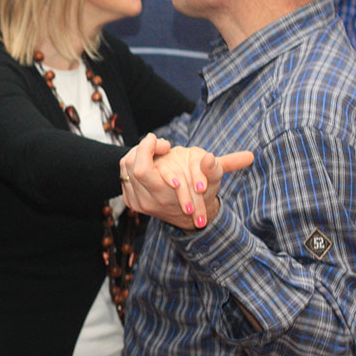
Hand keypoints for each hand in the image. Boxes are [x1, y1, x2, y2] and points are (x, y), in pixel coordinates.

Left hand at [119, 133, 252, 230]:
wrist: (189, 216)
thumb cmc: (202, 195)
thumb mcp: (212, 182)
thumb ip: (218, 169)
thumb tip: (232, 157)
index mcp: (162, 196)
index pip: (141, 169)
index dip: (147, 149)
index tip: (159, 139)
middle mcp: (145, 201)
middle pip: (130, 165)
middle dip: (142, 149)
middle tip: (157, 142)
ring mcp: (136, 202)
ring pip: (125, 167)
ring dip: (137, 154)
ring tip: (155, 150)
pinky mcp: (130, 199)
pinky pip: (123, 173)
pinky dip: (132, 162)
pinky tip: (146, 159)